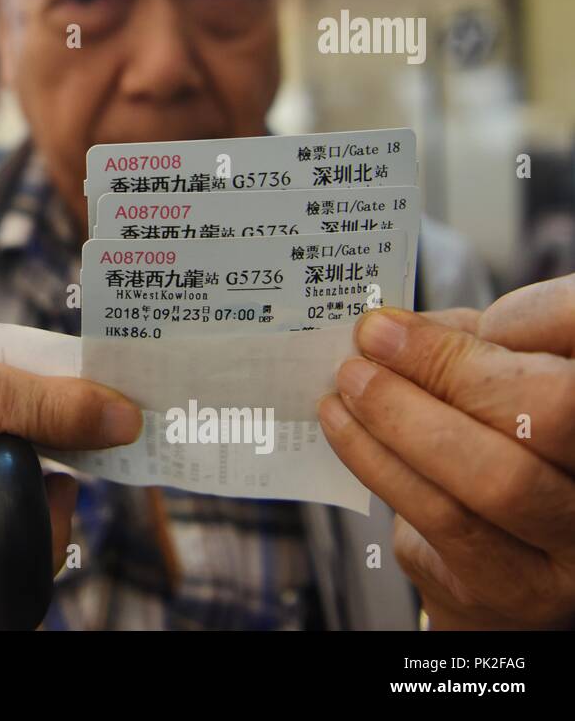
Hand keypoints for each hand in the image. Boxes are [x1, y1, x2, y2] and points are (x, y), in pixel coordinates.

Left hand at [318, 274, 574, 628]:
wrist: (504, 566)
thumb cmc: (496, 446)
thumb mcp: (497, 381)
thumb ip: (470, 347)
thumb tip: (394, 329)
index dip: (535, 314)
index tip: (456, 304)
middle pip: (552, 412)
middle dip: (450, 369)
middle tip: (372, 340)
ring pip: (494, 475)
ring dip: (400, 416)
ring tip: (349, 381)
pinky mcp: (522, 589)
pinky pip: (442, 515)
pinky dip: (378, 460)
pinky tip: (341, 425)